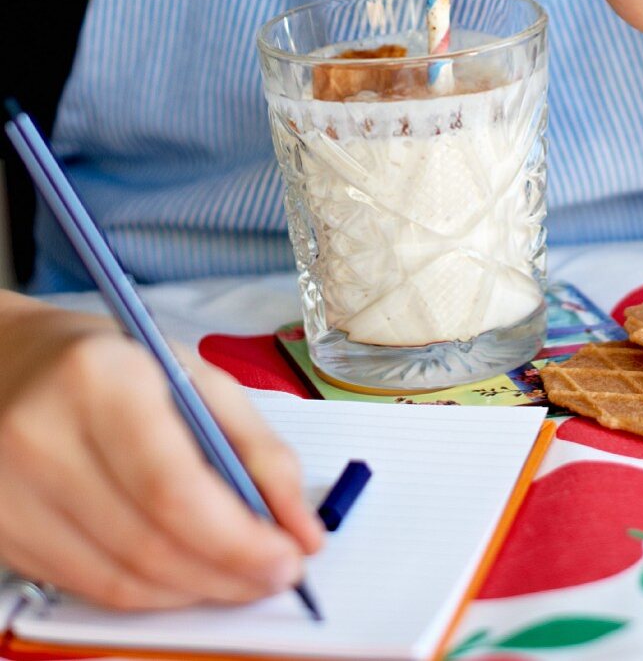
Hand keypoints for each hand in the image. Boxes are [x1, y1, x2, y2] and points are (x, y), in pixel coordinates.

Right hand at [0, 294, 323, 609]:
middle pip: (149, 543)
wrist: (5, 364)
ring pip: (120, 581)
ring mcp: (10, 491)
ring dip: (195, 590)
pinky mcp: (1, 531)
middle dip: (229, 571)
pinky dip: (151, 592)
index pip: (174, 489)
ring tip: (240, 575)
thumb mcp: (192, 373)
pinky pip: (89, 586)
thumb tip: (301, 525)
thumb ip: (256, 445)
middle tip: (277, 572)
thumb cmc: (109, 362)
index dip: (238, 539)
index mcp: (101, 379)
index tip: (289, 556)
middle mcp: (43, 437)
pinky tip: (186, 574)